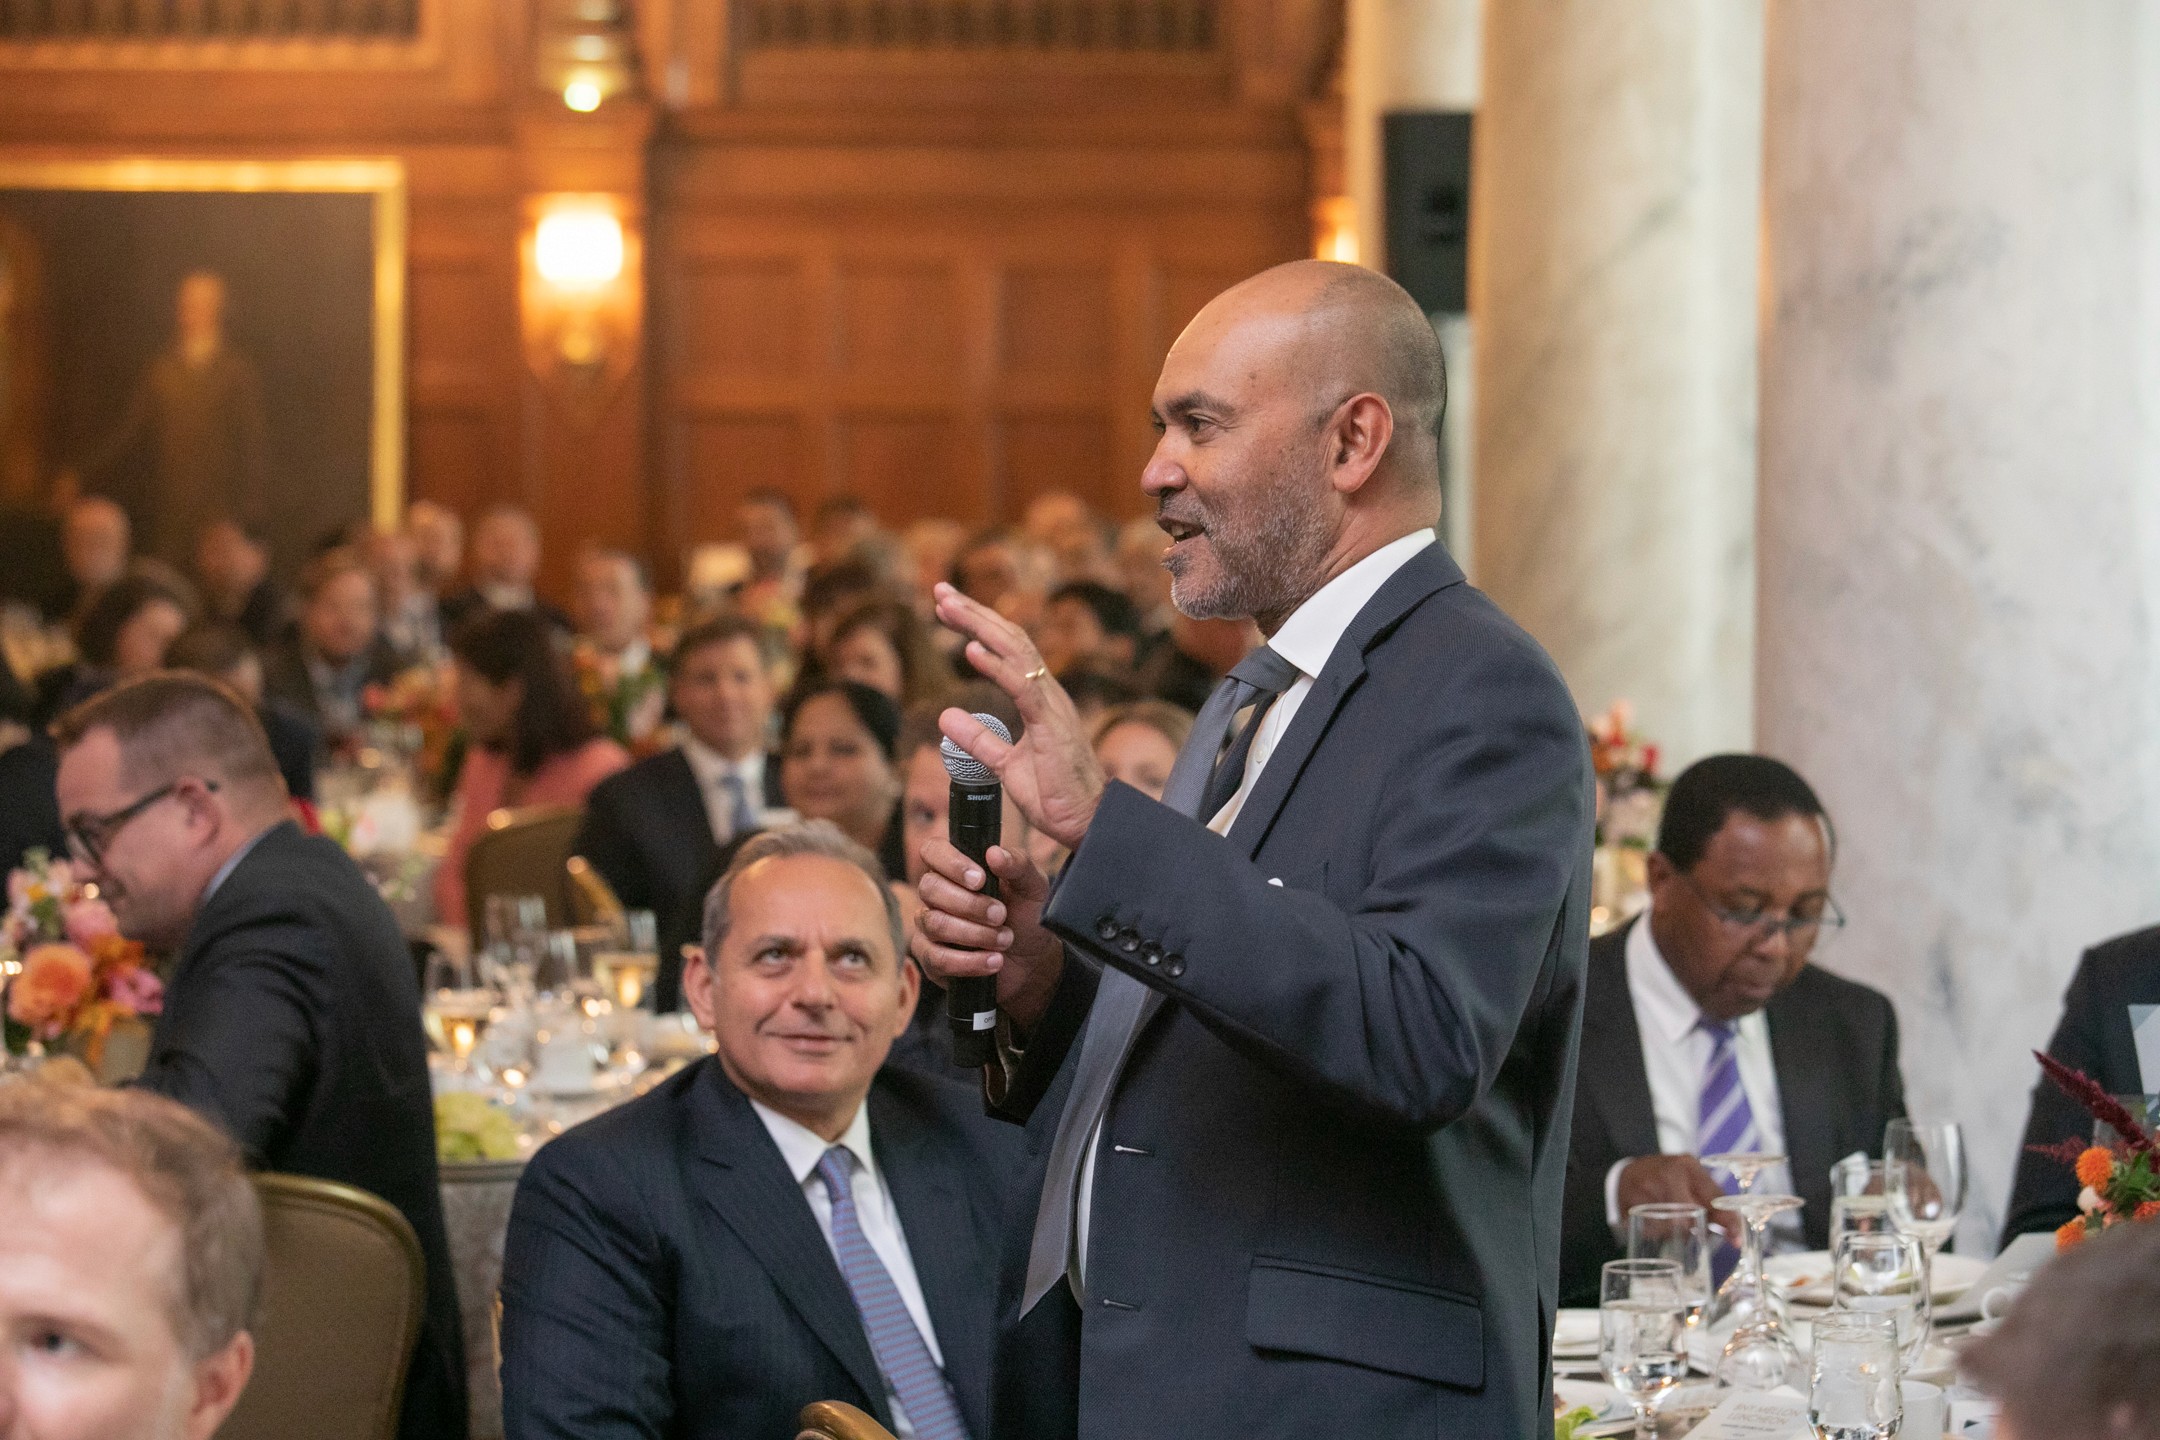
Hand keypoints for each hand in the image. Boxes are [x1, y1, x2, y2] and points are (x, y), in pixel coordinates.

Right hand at [911, 836, 1064, 1033]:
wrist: (1032, 958)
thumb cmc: (1027, 915)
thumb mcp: (1032, 887)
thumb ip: (1017, 865)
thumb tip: (994, 853)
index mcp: (956, 869)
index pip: (932, 851)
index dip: (951, 864)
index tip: (980, 880)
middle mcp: (936, 895)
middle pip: (930, 888)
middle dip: (970, 905)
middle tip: (1001, 915)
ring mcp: (929, 926)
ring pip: (934, 924)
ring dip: (975, 934)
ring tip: (1004, 939)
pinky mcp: (931, 959)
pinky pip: (937, 958)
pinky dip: (970, 962)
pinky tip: (993, 961)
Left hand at [931, 582, 1103, 849]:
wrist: (1086, 822)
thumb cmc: (1055, 796)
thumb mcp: (1005, 765)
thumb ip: (979, 740)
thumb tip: (947, 716)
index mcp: (1039, 700)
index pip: (1007, 651)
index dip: (977, 626)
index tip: (946, 608)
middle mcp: (1048, 694)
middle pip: (1009, 640)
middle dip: (973, 613)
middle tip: (940, 591)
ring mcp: (1052, 706)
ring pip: (1016, 652)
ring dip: (980, 626)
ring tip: (949, 606)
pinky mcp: (1052, 725)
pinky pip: (1022, 688)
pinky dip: (997, 666)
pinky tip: (972, 650)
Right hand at [1615, 1155, 1738, 1243]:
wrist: (1626, 1173)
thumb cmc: (1665, 1179)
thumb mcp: (1689, 1180)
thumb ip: (1712, 1201)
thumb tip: (1735, 1231)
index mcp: (1688, 1165)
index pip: (1715, 1197)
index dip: (1728, 1220)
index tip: (1736, 1239)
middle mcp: (1668, 1172)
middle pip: (1693, 1214)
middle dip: (1694, 1224)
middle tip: (1691, 1226)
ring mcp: (1648, 1186)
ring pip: (1674, 1224)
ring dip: (1676, 1230)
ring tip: (1669, 1220)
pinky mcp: (1631, 1202)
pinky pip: (1654, 1228)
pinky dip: (1658, 1231)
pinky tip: (1655, 1221)